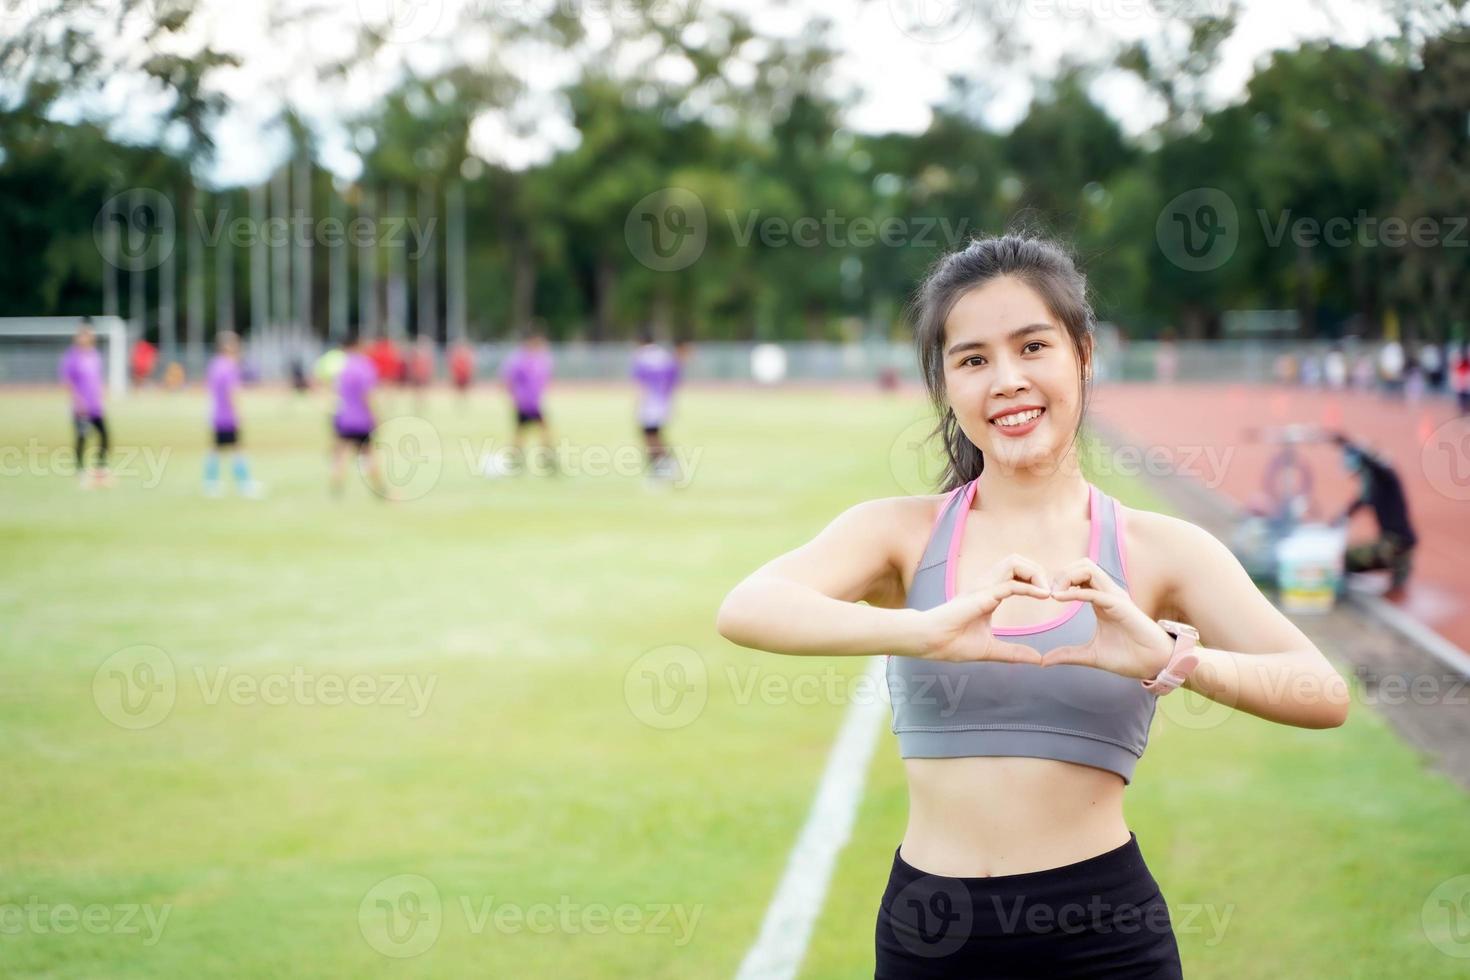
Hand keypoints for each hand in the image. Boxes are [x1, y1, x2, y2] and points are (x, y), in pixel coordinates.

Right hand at [919, 555, 1052, 664]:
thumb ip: (1014, 652)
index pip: (1015, 574)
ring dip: (1035, 573)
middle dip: (1038, 571)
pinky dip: (1029, 587)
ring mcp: (983, 588)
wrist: (930, 643)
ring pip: (1014, 562)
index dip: (1035, 580)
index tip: (1048, 597)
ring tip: (1046, 592)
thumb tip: (1038, 659)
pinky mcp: (982, 596)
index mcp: (989, 594)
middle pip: (1017, 560)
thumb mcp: (992, 650)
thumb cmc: (952, 643)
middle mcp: (987, 586)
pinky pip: (1010, 584)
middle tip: (1049, 592)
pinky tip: (1043, 596)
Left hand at [1039, 558, 1174, 680]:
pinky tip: (1059, 599)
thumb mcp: (1090, 655)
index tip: (1045, 597)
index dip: (1060, 581)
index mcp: (1101, 600)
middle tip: (1048, 592)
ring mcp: (1115, 598)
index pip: (1079, 576)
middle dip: (1062, 573)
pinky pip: (1094, 592)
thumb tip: (1044, 661)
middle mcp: (1108, 594)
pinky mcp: (1120, 606)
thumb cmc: (1129, 657)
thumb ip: (1068, 655)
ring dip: (1067, 577)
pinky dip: (1075, 592)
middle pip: (1083, 565)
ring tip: (1054, 594)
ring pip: (1089, 569)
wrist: (1154, 665)